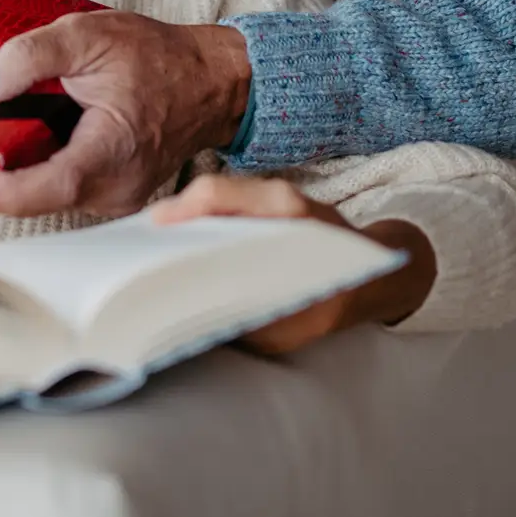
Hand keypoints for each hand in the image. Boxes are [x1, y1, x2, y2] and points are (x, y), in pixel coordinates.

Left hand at [0, 12, 251, 217]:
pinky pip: (66, 191)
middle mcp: (119, 185)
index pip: (57, 184)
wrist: (208, 80)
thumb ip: (31, 57)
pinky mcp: (113, 195)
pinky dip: (41, 172)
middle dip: (1, 179)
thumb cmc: (157, 58)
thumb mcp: (88, 35)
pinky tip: (29, 146)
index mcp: (115, 148)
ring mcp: (118, 196)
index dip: (9, 194)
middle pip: (43, 196)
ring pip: (51, 197)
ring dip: (19, 175)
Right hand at [152, 175, 435, 351]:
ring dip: (180, 221)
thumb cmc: (336, 299)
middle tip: (134, 246)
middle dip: (169, 217)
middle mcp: (278, 195)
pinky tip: (178, 248)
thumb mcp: (298, 323)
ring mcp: (273, 194)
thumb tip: (196, 324)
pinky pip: (225, 204)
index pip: (219, 196)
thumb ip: (252, 321)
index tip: (149, 230)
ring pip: (213, 196)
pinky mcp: (267, 203)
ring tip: (148, 250)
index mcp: (287, 214)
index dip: (179, 210)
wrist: (381, 273)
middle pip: (208, 192)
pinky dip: (198, 222)